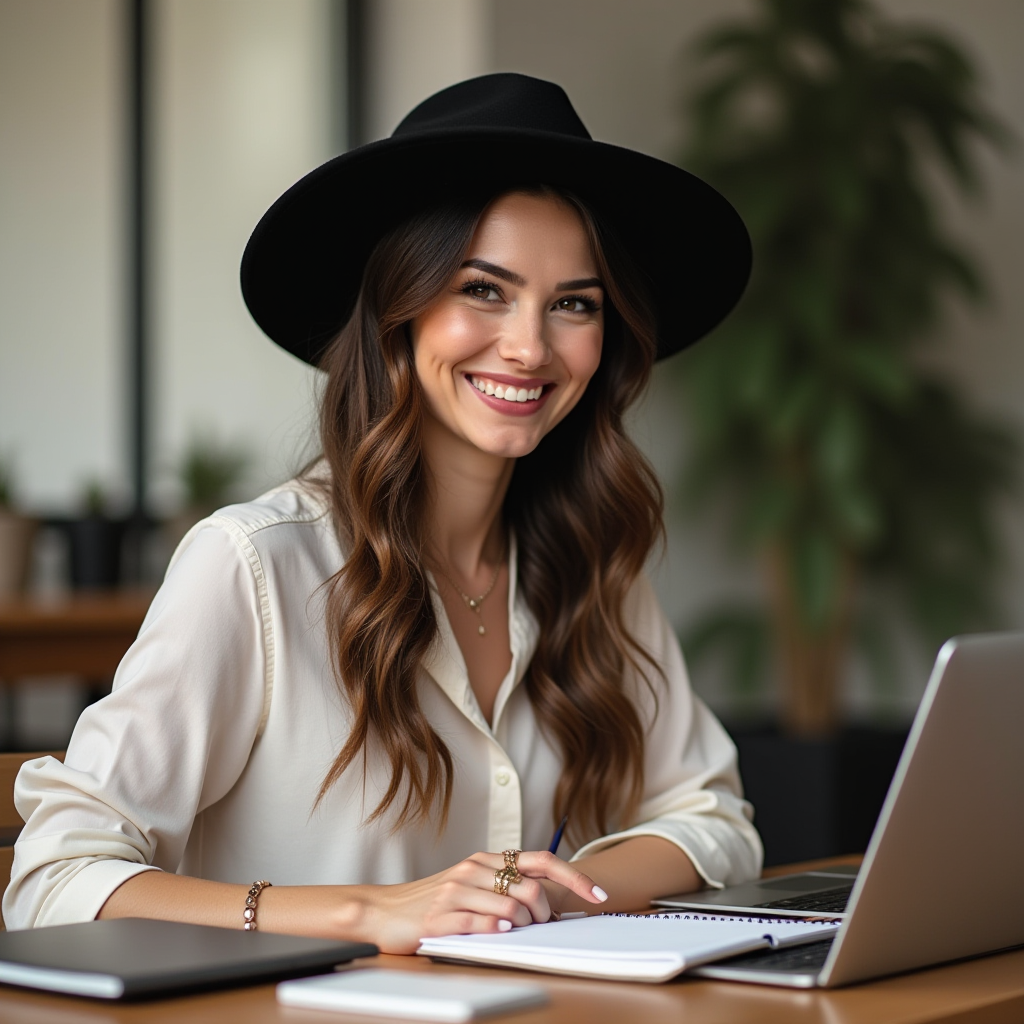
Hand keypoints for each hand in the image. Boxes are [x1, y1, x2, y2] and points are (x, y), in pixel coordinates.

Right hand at [349, 850, 606, 953]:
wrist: (384, 911)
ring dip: (522, 926)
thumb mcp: (474, 888)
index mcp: (488, 860)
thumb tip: (549, 906)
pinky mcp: (442, 915)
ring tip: (512, 932)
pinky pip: (482, 923)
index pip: (542, 861)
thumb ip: (507, 889)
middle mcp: (475, 869)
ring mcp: (458, 890)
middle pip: (532, 888)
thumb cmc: (433, 902)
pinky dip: (496, 930)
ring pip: (512, 907)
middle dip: (544, 914)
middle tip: (537, 927)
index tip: (598, 896)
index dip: (575, 877)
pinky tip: (498, 934)